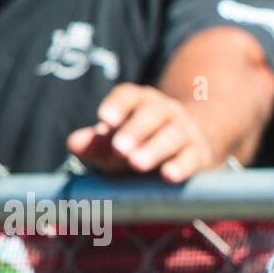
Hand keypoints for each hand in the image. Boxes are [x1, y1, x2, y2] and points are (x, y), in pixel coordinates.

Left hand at [67, 84, 216, 182]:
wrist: (194, 145)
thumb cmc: (144, 144)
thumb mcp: (118, 142)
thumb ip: (96, 144)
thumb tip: (73, 144)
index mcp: (141, 102)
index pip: (129, 96)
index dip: (117, 106)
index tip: (104, 120)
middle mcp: (165, 112)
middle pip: (151, 115)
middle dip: (135, 130)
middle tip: (119, 148)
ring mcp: (185, 132)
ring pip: (172, 136)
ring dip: (154, 149)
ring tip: (136, 163)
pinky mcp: (199, 155)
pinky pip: (191, 158)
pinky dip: (181, 166)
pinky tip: (169, 176)